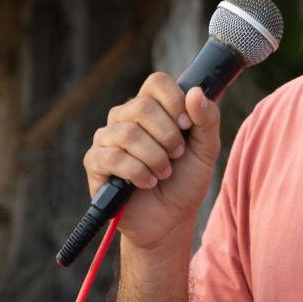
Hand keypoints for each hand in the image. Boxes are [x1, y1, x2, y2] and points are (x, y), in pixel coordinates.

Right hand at [82, 72, 220, 250]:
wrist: (169, 219)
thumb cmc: (185, 180)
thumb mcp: (206, 149)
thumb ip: (207, 119)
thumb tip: (196, 92)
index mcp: (152, 107)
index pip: (156, 82)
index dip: (174, 100)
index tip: (187, 125)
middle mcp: (125, 117)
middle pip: (142, 106)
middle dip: (168, 136)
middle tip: (177, 156)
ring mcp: (107, 138)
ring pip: (128, 133)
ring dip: (155, 158)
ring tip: (164, 173)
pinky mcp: (95, 162)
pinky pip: (113, 157)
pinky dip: (138, 172)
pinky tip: (147, 183)